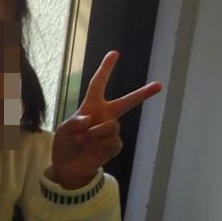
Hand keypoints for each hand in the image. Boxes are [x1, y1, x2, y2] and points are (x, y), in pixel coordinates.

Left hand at [52, 51, 161, 188]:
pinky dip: (98, 145)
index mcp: (91, 107)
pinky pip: (111, 141)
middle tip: (159, 85)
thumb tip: (89, 119)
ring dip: (94, 133)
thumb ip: (73, 122)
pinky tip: (91, 149)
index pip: (98, 84)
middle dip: (142, 94)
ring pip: (111, 126)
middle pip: (125, 103)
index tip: (114, 53)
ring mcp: (111, 131)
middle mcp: (104, 116)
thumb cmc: (65, 144)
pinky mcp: (114, 145)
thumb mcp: (62, 131)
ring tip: (82, 140)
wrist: (68, 167)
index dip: (105, 69)